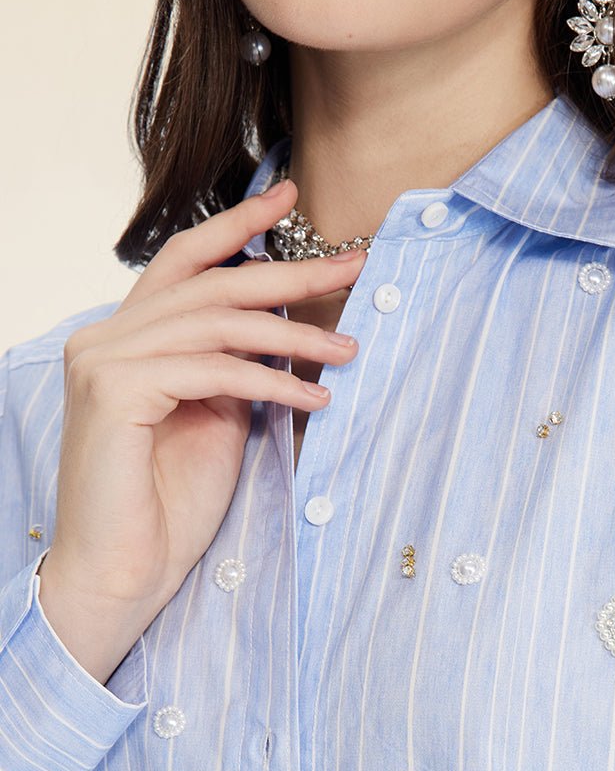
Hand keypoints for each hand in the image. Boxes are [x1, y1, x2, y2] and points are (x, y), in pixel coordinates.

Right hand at [35, 178, 367, 678]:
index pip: (183, 262)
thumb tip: (286, 330)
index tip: (289, 197)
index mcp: (124, 338)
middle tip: (354, 263)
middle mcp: (104, 338)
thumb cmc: (168, 507)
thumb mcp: (216, 420)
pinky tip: (315, 401)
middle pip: (211, 283)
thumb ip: (234, 368)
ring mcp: (103, 362)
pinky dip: (272, 383)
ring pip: (217, 323)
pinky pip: (212, 371)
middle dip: (290, 270)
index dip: (236, 226)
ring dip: (295, 334)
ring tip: (350, 348)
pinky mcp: (115, 393)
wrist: (124, 573)